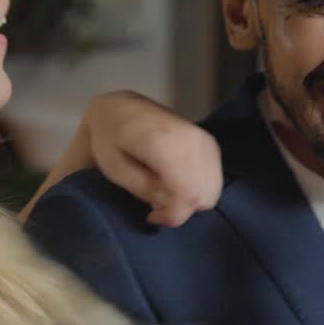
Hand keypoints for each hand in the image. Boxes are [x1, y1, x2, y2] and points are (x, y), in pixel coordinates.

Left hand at [84, 90, 222, 227]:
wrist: (120, 108)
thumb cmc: (110, 138)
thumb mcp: (115, 169)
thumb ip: (144, 189)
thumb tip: (168, 205)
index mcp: (165, 143)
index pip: (187, 194)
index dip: (172, 215)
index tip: (151, 216)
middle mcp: (192, 139)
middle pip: (204, 196)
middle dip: (180, 209)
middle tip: (155, 204)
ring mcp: (204, 139)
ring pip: (212, 190)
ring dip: (189, 200)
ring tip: (163, 192)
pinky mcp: (210, 143)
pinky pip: (214, 180)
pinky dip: (197, 189)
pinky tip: (175, 183)